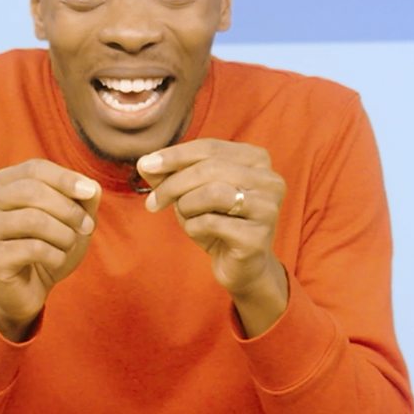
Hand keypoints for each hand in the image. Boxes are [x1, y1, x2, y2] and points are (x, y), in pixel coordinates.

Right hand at [0, 159, 100, 340]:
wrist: (31, 289)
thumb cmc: (50, 244)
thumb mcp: (72, 216)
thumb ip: (83, 196)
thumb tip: (91, 188)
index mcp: (4, 183)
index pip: (35, 168)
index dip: (66, 178)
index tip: (90, 193)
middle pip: (32, 190)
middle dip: (68, 209)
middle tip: (87, 227)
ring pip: (33, 220)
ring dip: (63, 234)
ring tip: (69, 245)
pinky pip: (33, 249)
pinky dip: (56, 255)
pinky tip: (56, 261)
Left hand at [137, 139, 288, 334]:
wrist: (242, 266)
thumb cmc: (217, 222)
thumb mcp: (191, 193)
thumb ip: (170, 175)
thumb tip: (143, 163)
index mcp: (256, 159)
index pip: (209, 147)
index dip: (174, 155)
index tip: (145, 165)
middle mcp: (269, 180)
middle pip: (210, 168)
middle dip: (173, 184)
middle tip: (152, 203)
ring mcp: (267, 208)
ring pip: (212, 193)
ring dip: (186, 206)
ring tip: (185, 217)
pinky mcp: (258, 237)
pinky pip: (211, 223)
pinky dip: (194, 227)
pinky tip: (200, 233)